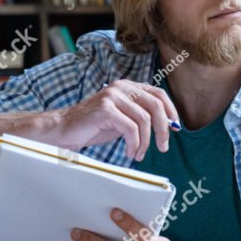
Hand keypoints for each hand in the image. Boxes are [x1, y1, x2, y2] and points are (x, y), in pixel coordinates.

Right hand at [54, 80, 179, 159]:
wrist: (64, 130)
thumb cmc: (95, 126)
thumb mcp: (124, 119)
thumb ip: (142, 117)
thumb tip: (168, 125)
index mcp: (128, 87)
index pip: (159, 94)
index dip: (171, 111)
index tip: (175, 128)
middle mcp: (121, 87)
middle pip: (155, 106)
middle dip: (163, 129)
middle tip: (163, 147)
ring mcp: (112, 96)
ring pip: (144, 120)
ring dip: (145, 142)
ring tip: (139, 154)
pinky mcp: (105, 109)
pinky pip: (130, 128)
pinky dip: (134, 144)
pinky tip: (129, 152)